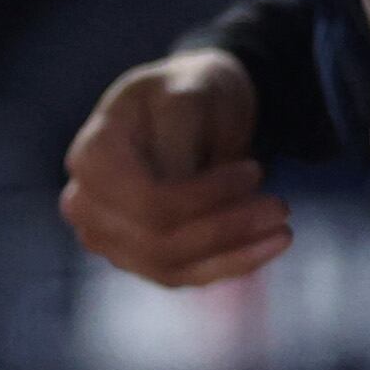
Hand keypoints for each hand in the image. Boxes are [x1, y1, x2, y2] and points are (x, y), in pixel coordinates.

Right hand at [61, 47, 289, 289]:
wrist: (185, 110)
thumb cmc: (186, 93)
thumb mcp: (187, 93)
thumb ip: (178, 133)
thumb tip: (178, 184)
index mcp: (92, 154)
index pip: (147, 200)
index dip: (205, 196)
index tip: (256, 170)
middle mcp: (86, 201)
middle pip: (157, 238)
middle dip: (227, 227)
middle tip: (281, 206)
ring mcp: (104, 235)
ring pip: (170, 265)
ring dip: (234, 252)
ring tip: (283, 229)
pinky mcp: (132, 258)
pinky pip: (180, 277)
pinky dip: (230, 265)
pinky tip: (270, 246)